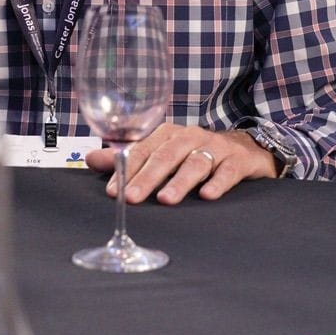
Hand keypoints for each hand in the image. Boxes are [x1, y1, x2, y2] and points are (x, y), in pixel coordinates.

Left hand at [86, 123, 278, 204]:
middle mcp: (191, 137)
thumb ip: (128, 159)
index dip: (127, 170)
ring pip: (195, 163)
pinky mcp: (238, 160)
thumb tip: (89, 159)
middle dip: (147, 177)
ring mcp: (216, 147)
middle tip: (132, 197)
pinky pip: (227, 171)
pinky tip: (207, 196)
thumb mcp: (163, 153)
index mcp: (169, 134)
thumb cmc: (197, 153)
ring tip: (166, 199)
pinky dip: (218, 182)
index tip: (113, 191)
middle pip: (166, 156)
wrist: (246, 149)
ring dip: (179, 181)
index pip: (144, 150)